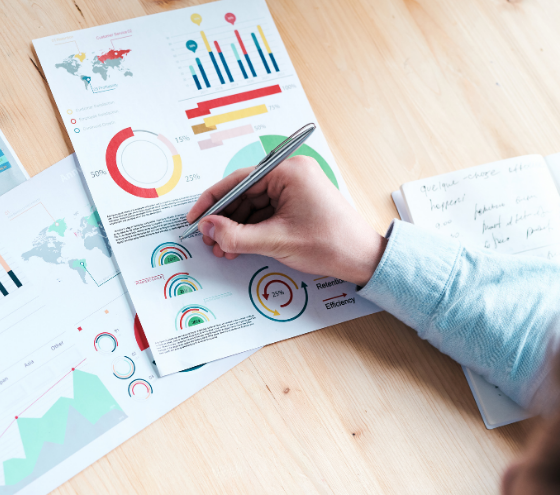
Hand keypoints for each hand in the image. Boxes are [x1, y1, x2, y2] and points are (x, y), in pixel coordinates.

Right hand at [187, 155, 385, 285]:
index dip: (213, 200)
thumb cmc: (330, 244)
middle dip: (225, 219)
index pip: (239, 180)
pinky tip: (238, 245)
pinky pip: (265, 212)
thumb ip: (236, 235)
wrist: (363, 259)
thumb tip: (208, 228)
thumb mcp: (276, 241)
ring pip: (252, 205)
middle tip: (209, 238)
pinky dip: (250, 229)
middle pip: (243, 193)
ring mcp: (294, 188)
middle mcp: (291, 174)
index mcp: (289, 172)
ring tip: (223, 248)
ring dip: (236, 227)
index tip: (197, 217)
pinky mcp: (296, 202)